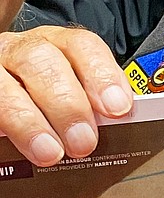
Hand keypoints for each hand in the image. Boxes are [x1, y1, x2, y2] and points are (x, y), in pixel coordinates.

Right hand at [0, 27, 132, 165]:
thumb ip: (94, 107)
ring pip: (7, 85)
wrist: (12, 96)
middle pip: (43, 62)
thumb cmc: (50, 102)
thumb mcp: (75, 96)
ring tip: (50, 152)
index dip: (101, 75)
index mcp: (58, 45)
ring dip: (29, 121)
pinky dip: (4, 124)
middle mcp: (23, 50)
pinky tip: (12, 141)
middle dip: (67, 104)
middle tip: (83, 142)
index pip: (82, 46)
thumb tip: (119, 127)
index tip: (117, 107)